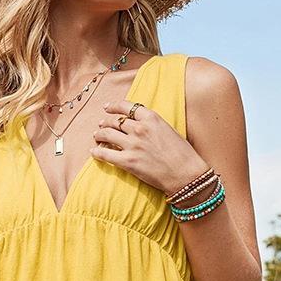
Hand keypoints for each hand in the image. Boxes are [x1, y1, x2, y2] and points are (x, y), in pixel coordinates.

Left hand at [92, 99, 207, 196]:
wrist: (186, 174)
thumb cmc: (183, 154)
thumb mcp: (169, 131)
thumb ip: (153, 126)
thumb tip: (141, 126)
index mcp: (151, 118)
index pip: (127, 107)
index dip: (114, 106)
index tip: (107, 107)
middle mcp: (140, 128)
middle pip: (115, 121)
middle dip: (106, 122)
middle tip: (101, 125)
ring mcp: (133, 145)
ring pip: (107, 135)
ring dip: (99, 135)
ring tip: (97, 136)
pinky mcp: (128, 161)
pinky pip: (105, 154)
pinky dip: (97, 152)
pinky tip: (93, 152)